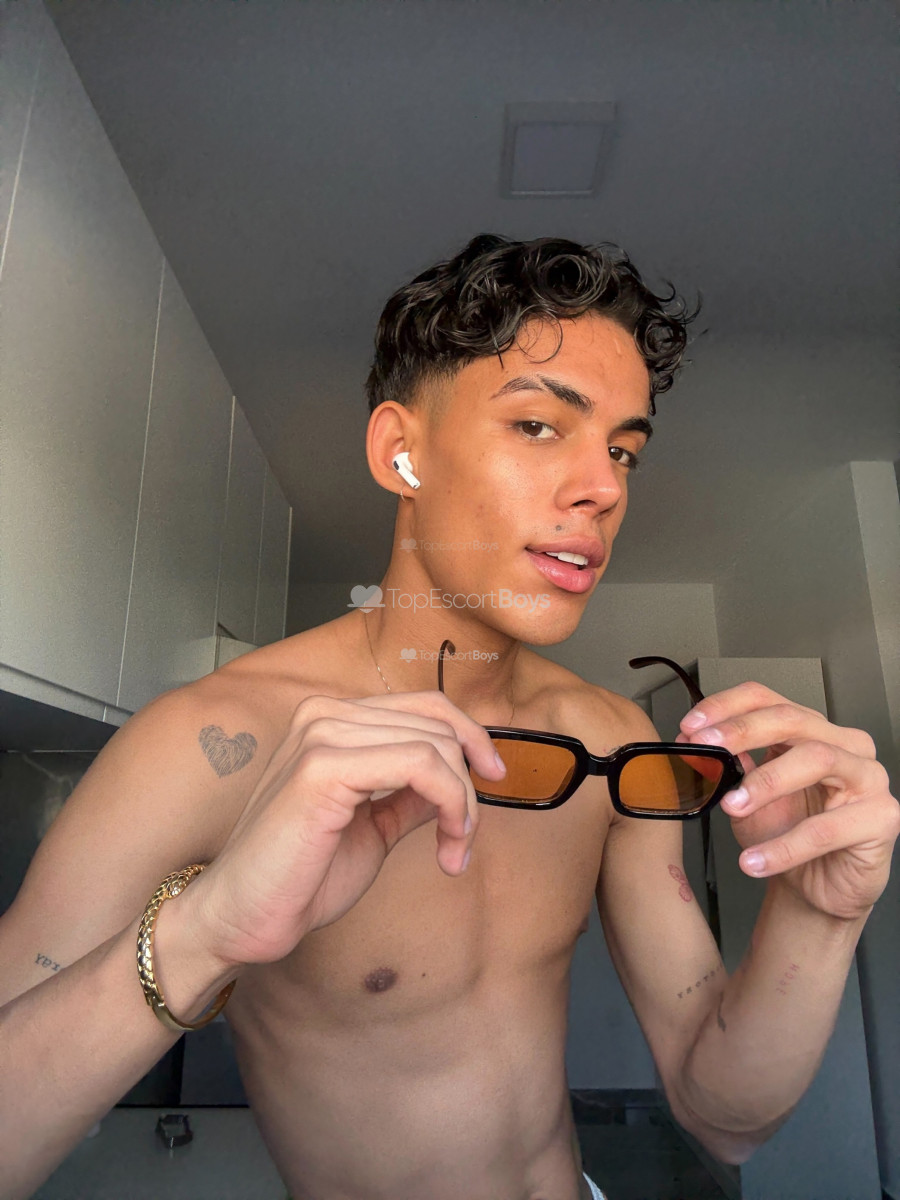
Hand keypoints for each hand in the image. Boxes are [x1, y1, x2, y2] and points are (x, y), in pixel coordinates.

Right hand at [191, 692, 505, 968]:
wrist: (243, 919)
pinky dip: (451, 806)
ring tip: (454, 851)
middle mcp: (323, 714)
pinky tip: (446, 851)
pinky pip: (420, 767)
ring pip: (435, 745)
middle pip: (437, 724)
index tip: (495, 778)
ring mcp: (320, 735)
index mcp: (331, 720)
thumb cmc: (300, 878)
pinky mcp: (322, 766)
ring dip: (463, 804)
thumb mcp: (373, 826)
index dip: (470, 737)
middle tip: (464, 842)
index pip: (424, 704)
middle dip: (469, 785)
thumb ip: (410, 795)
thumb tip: (461, 778)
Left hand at [676, 682, 899, 920]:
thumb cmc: (787, 833)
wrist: (815, 887)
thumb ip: (728, 767)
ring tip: (732, 806)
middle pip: (793, 719)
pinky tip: (755, 860)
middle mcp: (843, 745)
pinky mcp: (882, 818)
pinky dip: (784, 847)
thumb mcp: (746, 798)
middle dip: (744, 730)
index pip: (767, 699)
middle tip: (708, 748)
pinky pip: (827, 829)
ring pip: (818, 759)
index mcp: (807, 731)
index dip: (727, 706)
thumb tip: (696, 744)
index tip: (692, 725)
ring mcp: (868, 777)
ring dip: (767, 781)